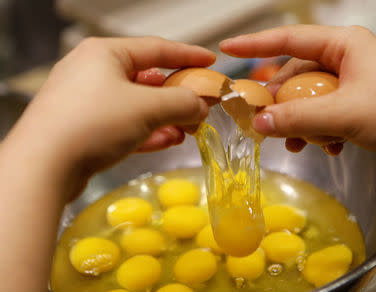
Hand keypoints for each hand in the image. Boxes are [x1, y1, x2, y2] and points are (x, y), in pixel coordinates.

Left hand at [0, 37, 214, 291]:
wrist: (43, 167)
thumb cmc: (93, 123)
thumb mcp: (148, 107)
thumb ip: (182, 102)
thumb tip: (202, 105)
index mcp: (105, 53)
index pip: (156, 48)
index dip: (187, 55)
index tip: (210, 61)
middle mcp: (93, 72)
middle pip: (147, 79)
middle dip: (177, 96)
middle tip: (201, 105)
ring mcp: (86, 102)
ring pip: (136, 105)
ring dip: (165, 118)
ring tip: (188, 129)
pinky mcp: (84, 128)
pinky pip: (123, 125)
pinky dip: (147, 132)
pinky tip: (167, 140)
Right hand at [220, 25, 375, 175]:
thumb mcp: (342, 114)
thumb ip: (296, 118)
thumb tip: (258, 124)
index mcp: (344, 44)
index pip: (289, 39)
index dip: (256, 44)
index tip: (228, 49)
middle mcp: (346, 58)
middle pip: (297, 75)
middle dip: (281, 102)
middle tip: (263, 122)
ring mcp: (352, 81)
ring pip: (309, 98)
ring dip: (300, 122)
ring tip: (296, 144)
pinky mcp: (358, 103)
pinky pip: (325, 113)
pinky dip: (319, 130)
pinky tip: (326, 148)